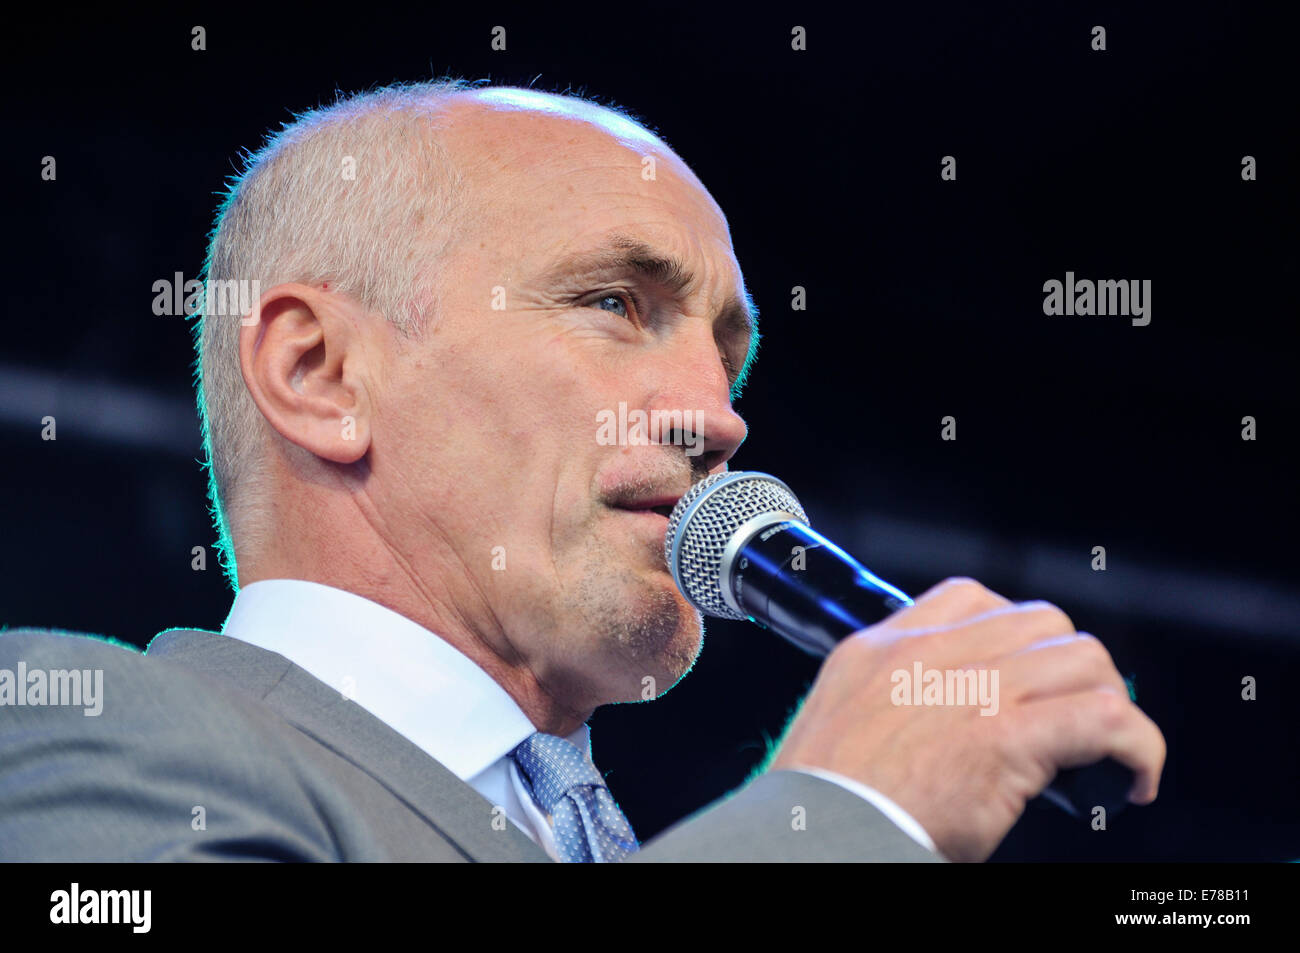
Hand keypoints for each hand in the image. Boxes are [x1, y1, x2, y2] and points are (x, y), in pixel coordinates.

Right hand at [768, 577, 1165, 861]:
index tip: (1023, 678)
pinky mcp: (1006, 739)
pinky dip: (1137, 746)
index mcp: (883, 648)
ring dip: (1105, 701)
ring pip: (1082, 658)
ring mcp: (970, 691)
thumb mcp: (836, 718)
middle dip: (1068, 668)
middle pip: (1040, 621)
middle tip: (1068, 719)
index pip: (970, 599)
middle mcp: (929, 655)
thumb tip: (943, 718)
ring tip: (1104, 748)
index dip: (1014, 633)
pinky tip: (1133, 778)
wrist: (815, 835)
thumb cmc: (823, 801)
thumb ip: (887, 698)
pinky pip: (1106, 718)